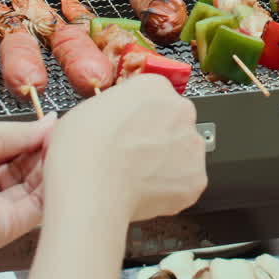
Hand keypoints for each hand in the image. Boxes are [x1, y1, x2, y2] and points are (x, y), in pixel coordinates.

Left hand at [0, 114, 57, 249]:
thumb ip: (24, 134)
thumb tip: (52, 124)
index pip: (11, 155)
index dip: (33, 141)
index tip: (54, 129)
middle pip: (24, 173)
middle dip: (43, 154)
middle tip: (61, 138)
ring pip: (33, 191)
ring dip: (49, 169)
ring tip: (61, 149)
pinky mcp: (2, 229)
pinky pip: (36, 209)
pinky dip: (50, 187)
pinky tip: (57, 165)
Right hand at [43, 74, 206, 222]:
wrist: (91, 191)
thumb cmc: (82, 152)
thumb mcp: (90, 110)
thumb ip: (117, 110)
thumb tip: (117, 122)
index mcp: (154, 87)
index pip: (157, 97)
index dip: (142, 117)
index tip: (132, 130)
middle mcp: (180, 110)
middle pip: (174, 123)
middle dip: (158, 140)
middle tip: (133, 157)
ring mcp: (192, 145)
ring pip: (183, 154)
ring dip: (166, 164)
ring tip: (136, 178)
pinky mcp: (196, 179)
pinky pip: (185, 184)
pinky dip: (170, 191)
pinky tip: (145, 192)